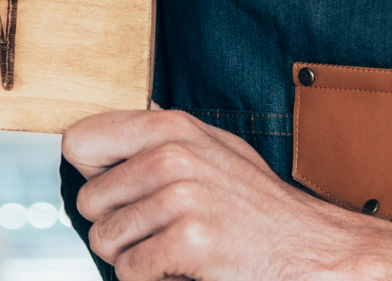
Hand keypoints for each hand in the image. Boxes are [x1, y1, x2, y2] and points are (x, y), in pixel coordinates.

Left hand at [66, 108, 379, 280]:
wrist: (312, 248)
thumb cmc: (258, 205)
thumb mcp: (212, 150)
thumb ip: (159, 137)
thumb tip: (101, 132)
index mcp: (170, 127)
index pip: (79, 142)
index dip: (92, 175)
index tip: (115, 191)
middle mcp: (172, 156)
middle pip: (87, 201)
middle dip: (115, 224)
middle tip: (156, 230)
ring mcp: (182, 197)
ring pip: (105, 240)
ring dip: (133, 256)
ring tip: (172, 248)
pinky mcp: (190, 242)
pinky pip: (129, 272)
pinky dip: (150, 280)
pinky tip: (182, 269)